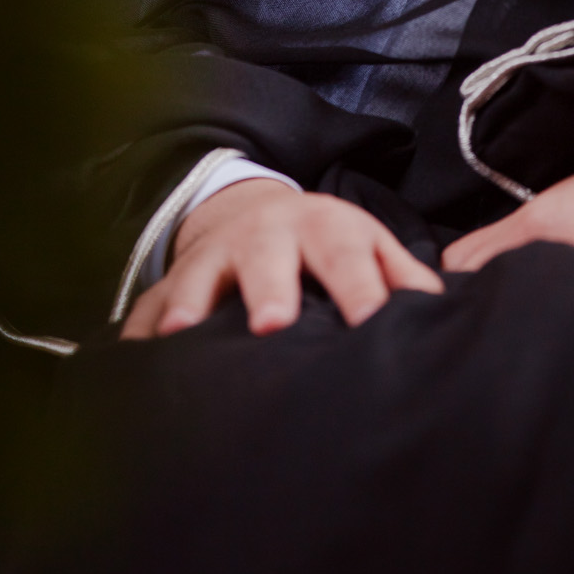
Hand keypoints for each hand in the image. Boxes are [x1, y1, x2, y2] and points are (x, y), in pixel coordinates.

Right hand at [121, 179, 442, 340]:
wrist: (254, 213)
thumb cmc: (326, 245)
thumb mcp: (368, 246)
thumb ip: (403, 278)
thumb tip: (443, 313)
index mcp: (327, 228)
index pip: (349, 256)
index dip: (361, 289)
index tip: (371, 321)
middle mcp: (269, 235)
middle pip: (270, 256)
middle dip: (271, 286)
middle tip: (273, 323)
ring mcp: (216, 254)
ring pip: (201, 272)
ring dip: (194, 299)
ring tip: (185, 331)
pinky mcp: (175, 280)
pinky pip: (149, 305)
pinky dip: (138, 331)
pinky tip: (130, 360)